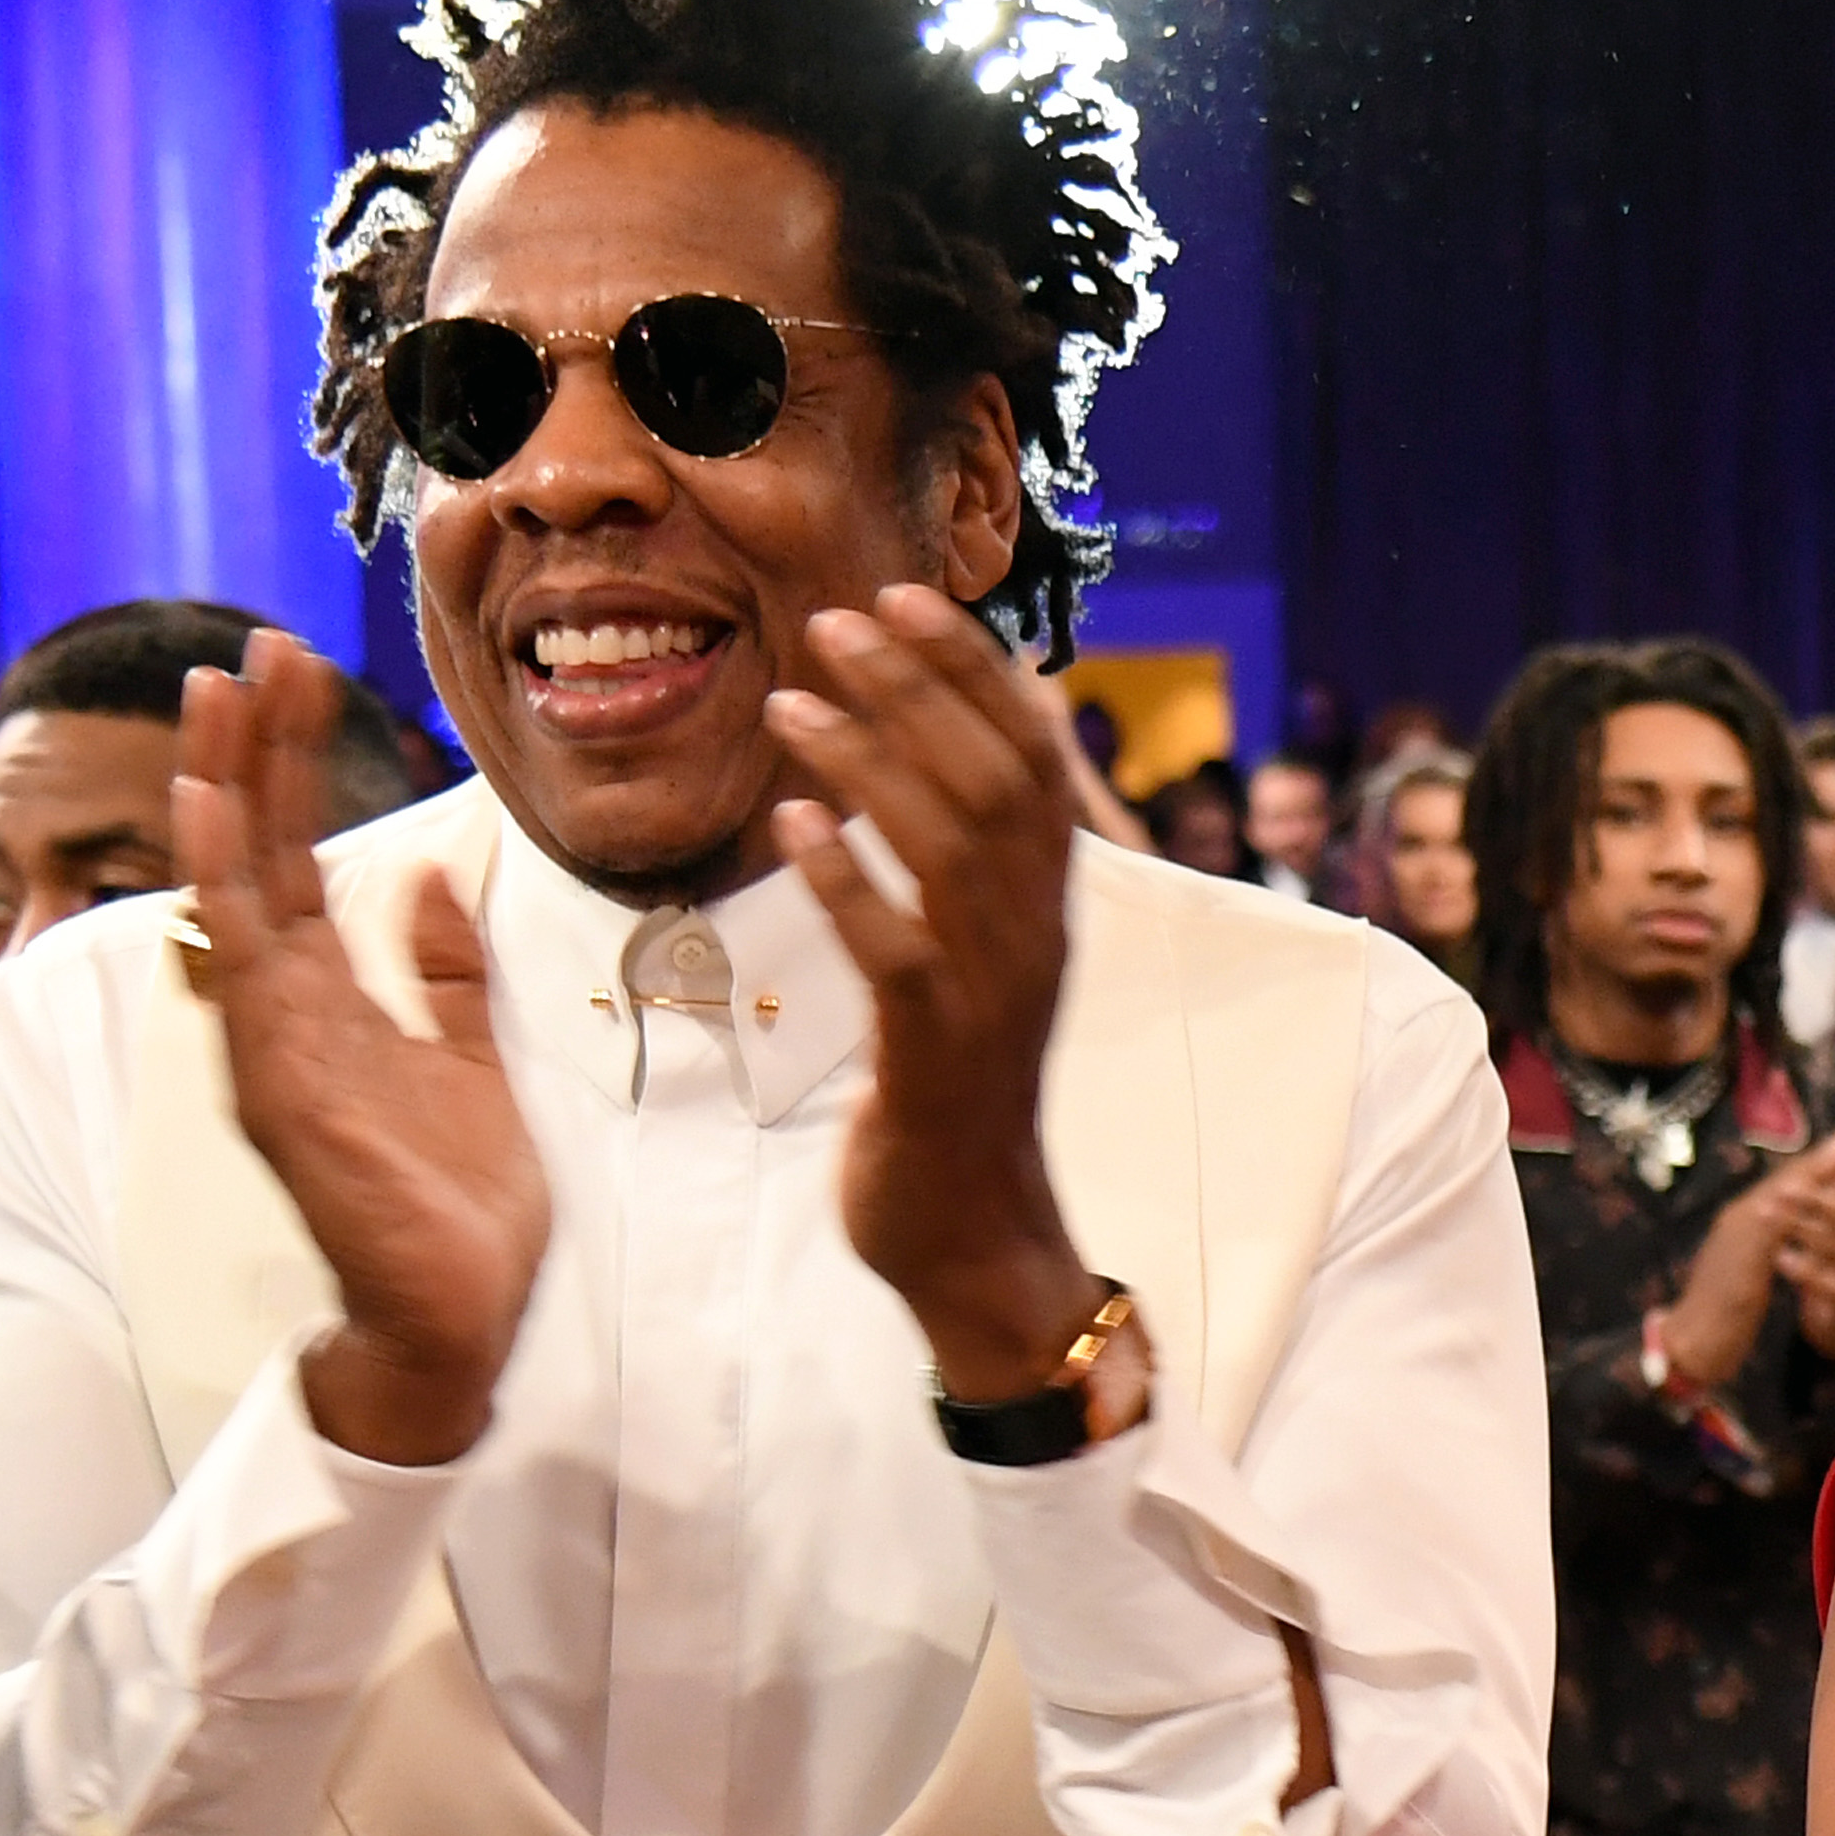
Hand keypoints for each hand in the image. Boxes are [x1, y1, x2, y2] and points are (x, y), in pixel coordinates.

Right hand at [177, 639, 548, 1469]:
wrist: (460, 1317)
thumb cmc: (458, 1208)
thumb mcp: (474, 1064)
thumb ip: (449, 978)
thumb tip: (439, 881)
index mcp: (334, 1006)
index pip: (300, 861)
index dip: (297, 769)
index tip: (303, 675)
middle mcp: (288, 1015)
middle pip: (256, 853)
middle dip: (253, 749)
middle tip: (256, 647)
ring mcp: (274, 1047)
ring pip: (231, 890)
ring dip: (223, 788)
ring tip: (218, 691)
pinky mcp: (281, 1086)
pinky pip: (239, 970)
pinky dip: (219, 885)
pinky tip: (207, 809)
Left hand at [770, 588, 1097, 1402]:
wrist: (974, 1237)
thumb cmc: (953, 1095)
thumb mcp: (973, 968)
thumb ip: (964, 875)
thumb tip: (937, 764)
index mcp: (1045, 911)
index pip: (1032, 760)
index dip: (975, 670)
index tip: (909, 598)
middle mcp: (1034, 940)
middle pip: (995, 780)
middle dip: (920, 687)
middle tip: (837, 619)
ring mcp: (992, 997)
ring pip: (948, 848)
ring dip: (871, 760)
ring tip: (791, 702)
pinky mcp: (935, 1054)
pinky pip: (895, 949)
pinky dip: (844, 880)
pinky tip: (789, 824)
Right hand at [1658, 1111, 1834, 1386]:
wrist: (1688, 1345)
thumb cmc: (1719, 1317)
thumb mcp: (1748, 1276)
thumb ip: (1768, 1251)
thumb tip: (1788, 1242)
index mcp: (1741, 1220)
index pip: (1785, 1182)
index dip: (1819, 1163)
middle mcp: (1739, 1217)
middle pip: (1790, 1176)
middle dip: (1828, 1156)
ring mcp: (1739, 1233)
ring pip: (1790, 1191)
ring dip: (1827, 1174)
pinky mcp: (1745, 1255)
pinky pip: (1784, 1222)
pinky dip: (1814, 1209)